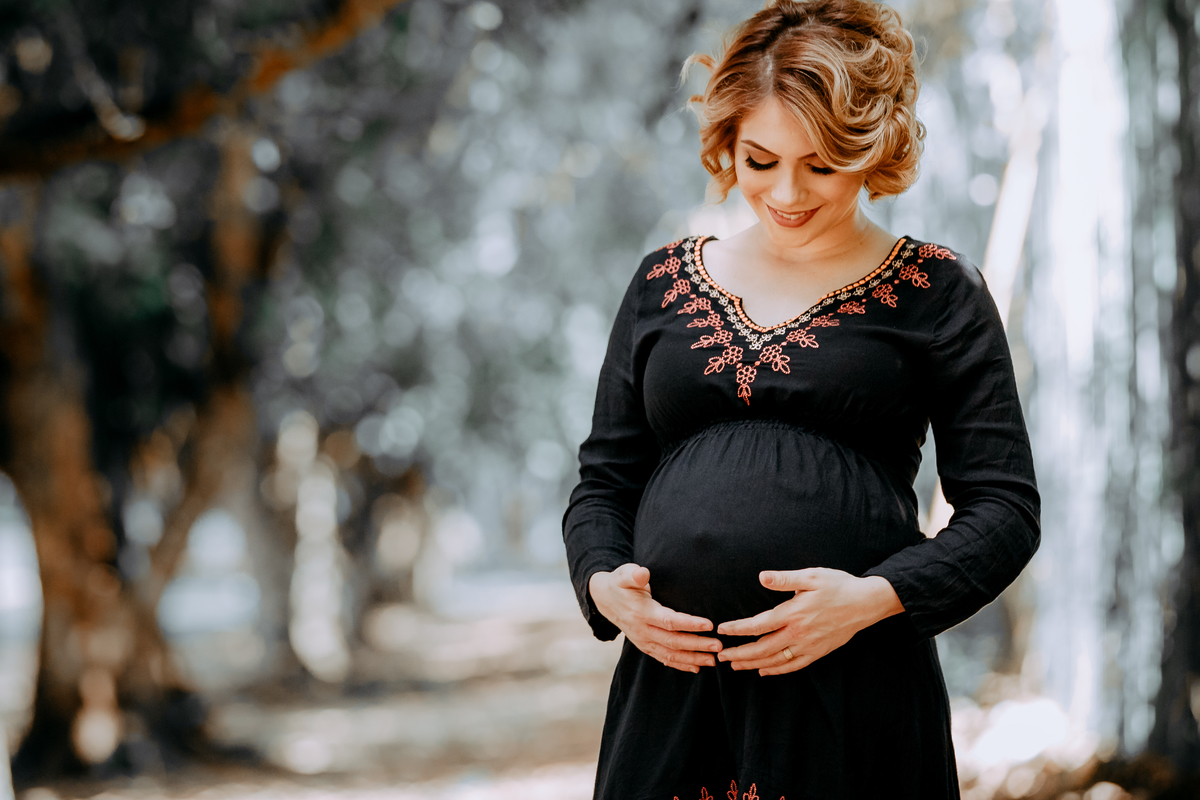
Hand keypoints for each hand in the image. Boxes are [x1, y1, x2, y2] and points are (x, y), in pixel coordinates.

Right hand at [589, 563, 720, 672]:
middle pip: (673, 641)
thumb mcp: (623, 574)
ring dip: (692, 658)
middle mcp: (643, 630)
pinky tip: (696, 667)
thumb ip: (633, 574)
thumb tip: (643, 573)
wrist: (604, 599)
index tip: (709, 625)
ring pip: (670, 654)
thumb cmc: (620, 584)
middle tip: (718, 647)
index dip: (689, 624)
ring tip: (713, 661)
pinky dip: (680, 665)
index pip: (669, 621)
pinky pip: (663, 659)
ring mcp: (643, 641)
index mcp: (642, 612)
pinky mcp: (645, 646)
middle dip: (697, 645)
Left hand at [716, 568, 902, 675]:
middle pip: (762, 648)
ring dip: (753, 664)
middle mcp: (798, 633)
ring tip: (735, 666)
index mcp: (793, 613)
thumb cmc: (838, 586)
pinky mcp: (818, 652)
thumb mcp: (811, 576)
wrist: (866, 603)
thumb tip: (762, 577)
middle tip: (720, 656)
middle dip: (739, 653)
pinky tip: (764, 671)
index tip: (722, 630)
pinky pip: (793, 666)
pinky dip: (776, 670)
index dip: (738, 629)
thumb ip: (785, 579)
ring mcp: (808, 646)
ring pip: (775, 660)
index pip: (758, 625)